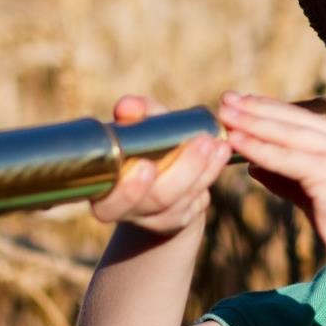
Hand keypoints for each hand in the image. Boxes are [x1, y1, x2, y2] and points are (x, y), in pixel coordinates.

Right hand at [88, 94, 233, 235]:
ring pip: (182, 199)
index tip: (147, 167)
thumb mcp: (135, 129)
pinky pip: (197, 198)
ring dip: (202, 168)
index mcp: (104, 193)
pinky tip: (221, 151)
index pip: (111, 203)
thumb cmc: (138, 147)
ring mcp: (157, 219)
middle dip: (182, 170)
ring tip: (217, 142)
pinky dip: (210, 172)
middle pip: (157, 199)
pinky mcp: (181, 219)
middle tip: (202, 142)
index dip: (129, 190)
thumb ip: (133, 115)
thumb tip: (127, 105)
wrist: (151, 180)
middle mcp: (128, 212)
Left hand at [217, 90, 325, 273]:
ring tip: (225, 116)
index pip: (306, 117)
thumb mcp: (317, 195)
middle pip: (295, 118)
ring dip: (253, 123)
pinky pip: (287, 158)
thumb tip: (254, 166)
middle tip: (226, 100)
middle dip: (257, 108)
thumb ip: (288, 178)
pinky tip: (238, 143)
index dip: (271, 108)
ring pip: (289, 134)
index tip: (242, 101)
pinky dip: (259, 149)